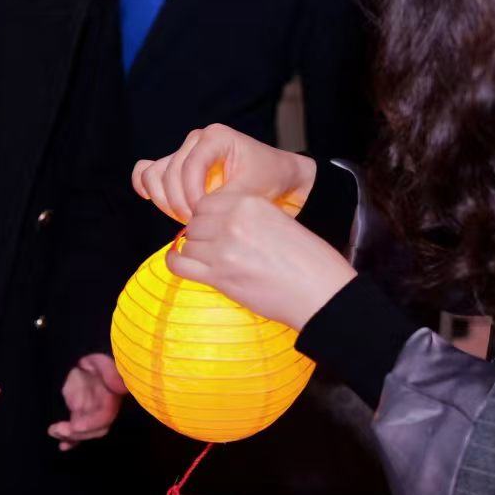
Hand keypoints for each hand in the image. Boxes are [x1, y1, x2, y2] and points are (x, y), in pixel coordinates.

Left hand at [48, 353, 125, 450]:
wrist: (89, 364)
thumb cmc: (99, 361)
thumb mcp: (104, 362)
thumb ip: (111, 372)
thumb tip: (120, 386)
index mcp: (112, 397)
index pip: (105, 415)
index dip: (92, 423)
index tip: (76, 426)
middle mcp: (104, 409)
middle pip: (95, 429)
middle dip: (78, 433)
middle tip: (60, 428)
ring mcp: (92, 413)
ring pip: (84, 431)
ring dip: (70, 436)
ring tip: (54, 430)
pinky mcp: (82, 415)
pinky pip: (78, 430)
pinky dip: (70, 439)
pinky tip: (63, 446)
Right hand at [132, 124, 316, 223]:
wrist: (280, 182)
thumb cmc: (271, 181)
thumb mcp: (253, 191)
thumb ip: (223, 200)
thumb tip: (197, 214)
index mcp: (215, 137)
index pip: (190, 166)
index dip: (191, 195)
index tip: (202, 216)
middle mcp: (196, 141)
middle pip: (168, 173)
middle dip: (179, 203)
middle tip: (196, 224)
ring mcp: (184, 154)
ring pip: (154, 175)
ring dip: (165, 201)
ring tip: (186, 219)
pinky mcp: (176, 169)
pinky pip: (148, 173)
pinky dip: (146, 187)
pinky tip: (151, 199)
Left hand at [169, 188, 356, 328]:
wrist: (319, 291)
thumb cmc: (308, 260)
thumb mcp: (278, 221)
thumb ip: (247, 218)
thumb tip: (217, 225)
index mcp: (249, 203)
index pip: (207, 202)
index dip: (207, 217)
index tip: (214, 228)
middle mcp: (232, 221)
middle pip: (195, 222)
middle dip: (201, 235)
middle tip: (213, 248)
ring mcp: (223, 249)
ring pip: (189, 243)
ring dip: (195, 252)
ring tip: (209, 261)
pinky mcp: (218, 276)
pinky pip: (180, 264)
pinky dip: (175, 263)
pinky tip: (180, 263)